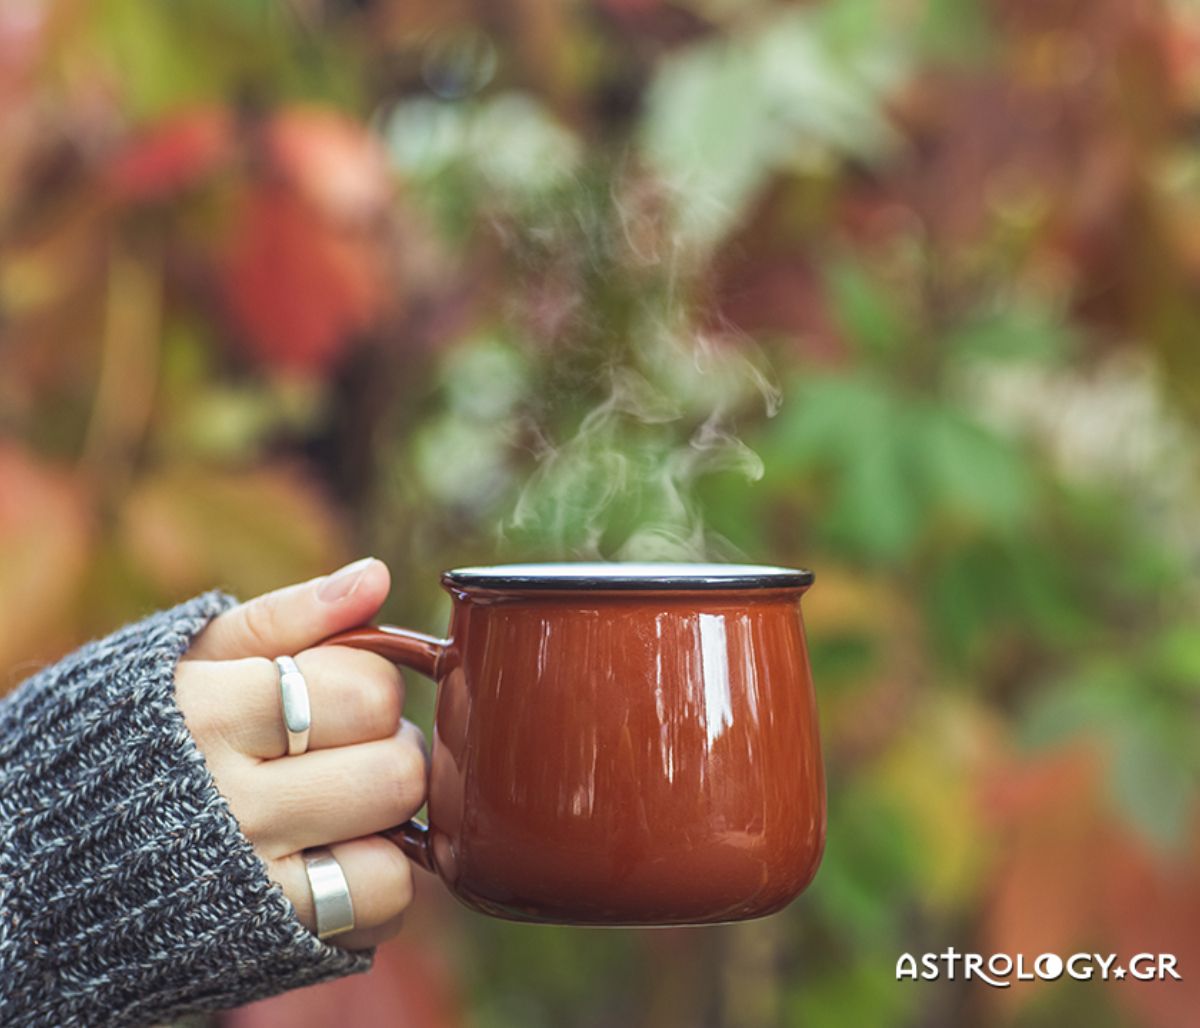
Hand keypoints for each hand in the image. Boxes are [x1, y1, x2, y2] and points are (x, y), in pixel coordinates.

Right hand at [175, 558, 425, 948]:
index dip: (369, 686)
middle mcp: (229, 800)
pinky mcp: (267, 935)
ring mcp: (249, 877)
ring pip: (395, 844)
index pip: (368, 689)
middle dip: (390, 749)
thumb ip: (289, 614)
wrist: (43, 854)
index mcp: (210, 712)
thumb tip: (377, 575)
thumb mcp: (190, 657)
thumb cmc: (139, 733)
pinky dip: (378, 882)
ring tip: (342, 803)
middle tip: (347, 750)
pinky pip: (381, 905)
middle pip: (396, 769)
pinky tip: (335, 854)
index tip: (331, 696)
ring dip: (387, 821)